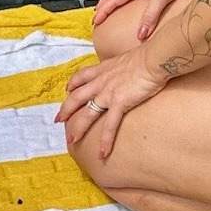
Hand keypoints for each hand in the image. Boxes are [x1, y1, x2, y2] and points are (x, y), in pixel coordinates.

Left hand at [56, 47, 164, 161]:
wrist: (153, 59)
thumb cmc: (146, 57)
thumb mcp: (127, 59)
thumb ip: (123, 66)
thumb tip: (128, 68)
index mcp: (103, 69)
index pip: (81, 76)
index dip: (72, 84)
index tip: (67, 90)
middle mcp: (101, 81)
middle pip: (76, 97)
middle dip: (65, 110)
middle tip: (58, 120)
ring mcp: (108, 93)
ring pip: (87, 113)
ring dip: (78, 128)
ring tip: (71, 141)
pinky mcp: (119, 103)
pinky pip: (110, 126)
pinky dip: (105, 141)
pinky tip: (102, 153)